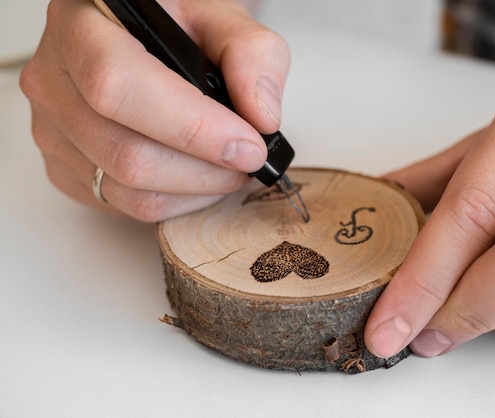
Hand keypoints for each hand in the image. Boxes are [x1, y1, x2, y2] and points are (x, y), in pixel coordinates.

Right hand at [20, 0, 289, 220]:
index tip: (248, 145)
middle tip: (248, 160)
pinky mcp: (65, 170)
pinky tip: (196, 174)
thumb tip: (261, 117)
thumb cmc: (176, 28)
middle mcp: (54, 81)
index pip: (119, 85)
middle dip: (206, 170)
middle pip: (128, 155)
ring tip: (228, 166)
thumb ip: (252, 55)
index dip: (192, 127)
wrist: (142, 40)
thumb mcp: (220, 19)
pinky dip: (176, 200)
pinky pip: (125, 207)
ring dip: (197, 189)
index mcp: (82, 27)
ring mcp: (53, 132)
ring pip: (130, 191)